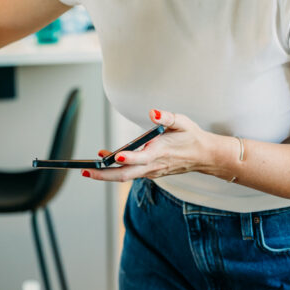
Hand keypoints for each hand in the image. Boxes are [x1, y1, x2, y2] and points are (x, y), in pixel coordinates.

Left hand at [82, 109, 217, 182]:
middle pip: (126, 174)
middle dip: (104, 174)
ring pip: (126, 176)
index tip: (117, 155)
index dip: (129, 157)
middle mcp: (153, 165)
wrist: (204, 155)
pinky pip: (130, 173)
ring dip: (106, 174)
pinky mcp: (150, 172)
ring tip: (88, 167)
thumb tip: (153, 113)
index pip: (142, 157)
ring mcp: (151, 171)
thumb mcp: (182, 122)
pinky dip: (116, 170)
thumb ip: (166, 117)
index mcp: (160, 152)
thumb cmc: (190, 136)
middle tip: (86, 171)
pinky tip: (106, 160)